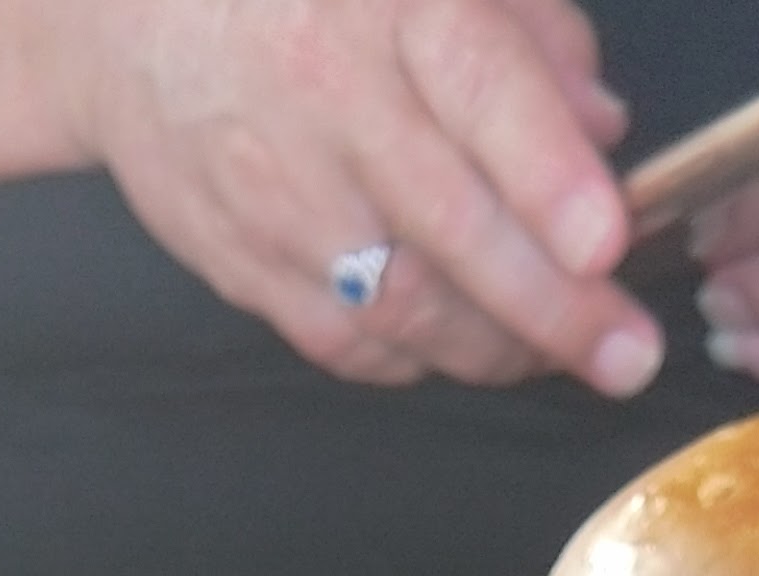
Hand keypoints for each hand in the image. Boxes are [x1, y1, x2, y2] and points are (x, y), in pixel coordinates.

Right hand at [53, 0, 664, 394]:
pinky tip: (461, 340)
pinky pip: (349, 343)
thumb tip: (602, 132)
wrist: (132, 24)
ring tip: (557, 351)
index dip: (548, 175)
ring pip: (406, 306)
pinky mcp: (244, 266)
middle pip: (454, 227)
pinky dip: (419, 357)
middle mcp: (328, 100)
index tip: (606, 241)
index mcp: (388, 7)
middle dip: (554, 307)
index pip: (479, 91)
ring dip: (497, 346)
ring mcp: (279, 195)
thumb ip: (531, 38)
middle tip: (626, 355)